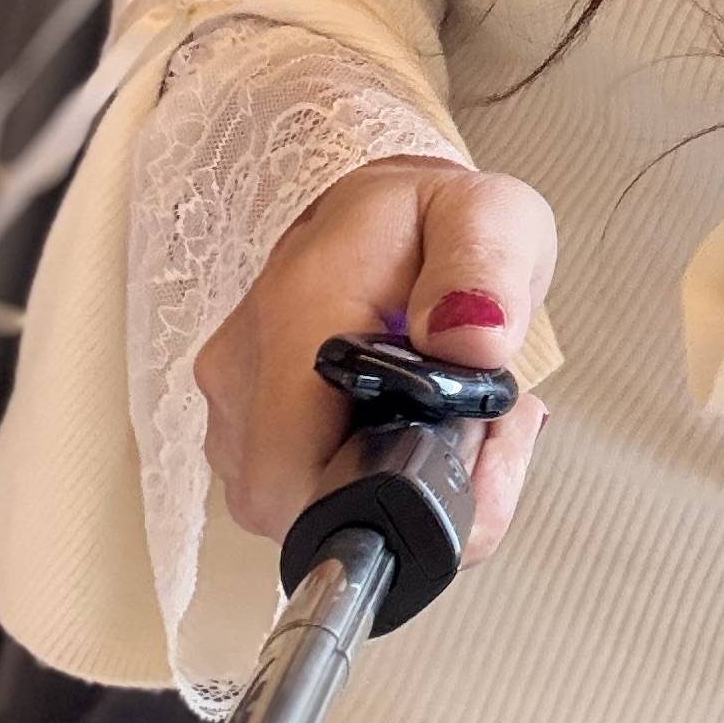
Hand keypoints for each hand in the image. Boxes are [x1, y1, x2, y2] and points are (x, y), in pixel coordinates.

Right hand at [194, 157, 557, 563]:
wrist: (382, 213)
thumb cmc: (434, 220)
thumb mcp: (489, 218)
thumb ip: (486, 272)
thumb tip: (471, 341)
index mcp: (298, 310)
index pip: (294, 474)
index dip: (390, 496)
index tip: (471, 452)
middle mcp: (243, 366)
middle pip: (302, 508)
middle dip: (407, 496)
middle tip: (481, 434)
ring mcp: (234, 402)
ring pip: (304, 508)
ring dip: (389, 489)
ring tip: (453, 421)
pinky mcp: (242, 425)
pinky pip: (299, 492)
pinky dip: (364, 479)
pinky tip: (411, 430)